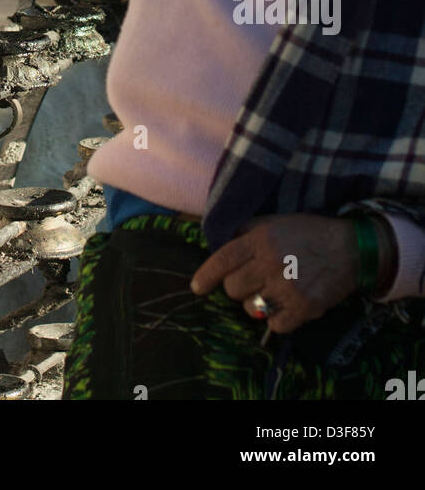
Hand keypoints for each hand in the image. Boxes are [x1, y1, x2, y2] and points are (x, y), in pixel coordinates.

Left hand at [190, 214, 359, 334]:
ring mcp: (287, 286)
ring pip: (251, 308)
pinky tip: (288, 306)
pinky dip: (278, 320)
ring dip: (257, 303)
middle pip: (233, 288)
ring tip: (273, 291)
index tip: (197, 287)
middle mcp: (270, 262)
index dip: (206, 275)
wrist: (350, 248)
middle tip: (254, 281)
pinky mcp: (304, 307)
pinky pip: (274, 325)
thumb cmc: (309, 233)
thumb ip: (247, 231)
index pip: (223, 259)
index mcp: (261, 238)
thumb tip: (221, 245)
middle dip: (238, 287)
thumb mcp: (275, 222)